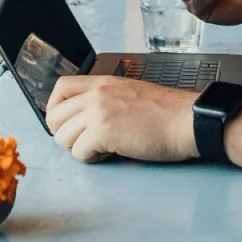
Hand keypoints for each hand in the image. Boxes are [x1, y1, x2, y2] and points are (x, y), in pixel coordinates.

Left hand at [44, 76, 197, 162]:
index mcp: (102, 82)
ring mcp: (98, 113)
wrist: (187, 120)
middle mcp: (96, 94)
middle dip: (65, 134)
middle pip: (54, 117)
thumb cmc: (167, 112)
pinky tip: (110, 154)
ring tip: (102, 147)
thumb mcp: (130, 92)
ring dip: (78, 148)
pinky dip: (92, 158)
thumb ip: (105, 99)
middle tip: (86, 141)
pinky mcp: (103, 133)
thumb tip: (87, 118)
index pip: (60, 88)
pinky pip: (79, 152)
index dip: (56, 108)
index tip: (67, 122)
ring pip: (62, 137)